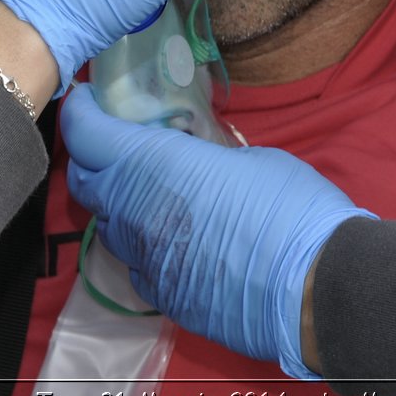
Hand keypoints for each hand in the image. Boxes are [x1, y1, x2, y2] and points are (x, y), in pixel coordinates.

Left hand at [62, 84, 371, 378]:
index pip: (85, 133)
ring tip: (153, 189)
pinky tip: (178, 236)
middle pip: (84, 181)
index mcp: (152, 165)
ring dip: (118, 202)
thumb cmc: (291, 207)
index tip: (89, 99)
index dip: (81, 111)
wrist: (314, 288)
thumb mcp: (249, 159)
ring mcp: (143, 259)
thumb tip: (199, 158)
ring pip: (108, 224)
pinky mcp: (161, 295)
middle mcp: (132, 211)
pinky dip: (146, 242)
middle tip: (116, 141)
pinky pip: (137, 261)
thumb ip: (206, 156)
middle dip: (91, 157)